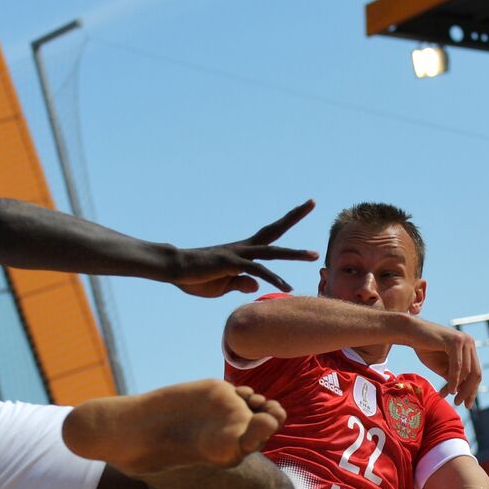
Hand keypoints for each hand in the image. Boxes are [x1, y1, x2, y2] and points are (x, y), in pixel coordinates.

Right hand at [173, 201, 318, 297]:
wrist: (174, 269)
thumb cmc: (196, 277)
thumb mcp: (223, 285)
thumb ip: (241, 283)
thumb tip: (258, 285)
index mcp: (243, 251)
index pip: (270, 233)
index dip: (286, 220)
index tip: (301, 207)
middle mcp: (244, 247)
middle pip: (274, 231)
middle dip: (294, 216)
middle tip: (312, 201)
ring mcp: (238, 254)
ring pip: (271, 252)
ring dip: (294, 254)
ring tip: (314, 255)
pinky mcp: (231, 264)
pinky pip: (256, 271)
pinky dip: (272, 279)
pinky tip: (286, 287)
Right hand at [397, 317, 481, 406]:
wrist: (410, 332)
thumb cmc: (424, 348)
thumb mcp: (442, 366)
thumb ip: (453, 377)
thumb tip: (462, 393)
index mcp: (468, 347)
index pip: (476, 372)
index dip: (472, 390)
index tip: (467, 404)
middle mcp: (469, 342)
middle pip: (476, 373)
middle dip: (468, 391)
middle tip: (459, 404)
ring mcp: (464, 340)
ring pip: (467, 372)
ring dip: (458, 388)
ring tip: (448, 396)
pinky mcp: (455, 341)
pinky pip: (458, 366)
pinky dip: (454, 380)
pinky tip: (450, 390)